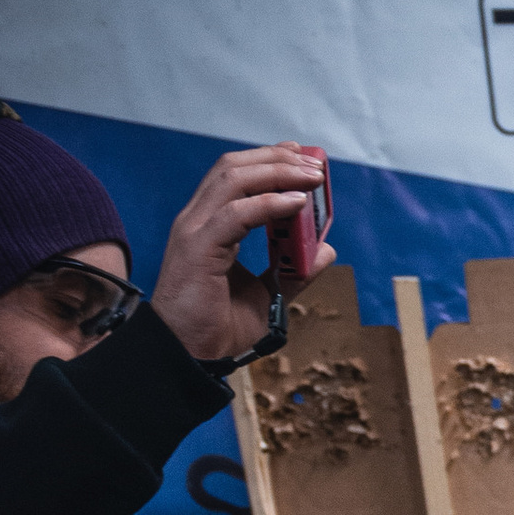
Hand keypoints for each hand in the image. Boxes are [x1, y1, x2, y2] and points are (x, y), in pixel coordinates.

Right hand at [148, 144, 333, 366]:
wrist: (189, 357)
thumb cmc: (217, 328)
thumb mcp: (268, 295)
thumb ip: (294, 271)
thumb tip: (324, 250)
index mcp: (209, 225)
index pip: (237, 176)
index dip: (270, 160)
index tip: (303, 157)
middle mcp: (198, 220)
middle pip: (235, 168)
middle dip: (278, 159)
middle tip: (315, 163)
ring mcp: (194, 230)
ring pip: (234, 180)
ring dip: (277, 173)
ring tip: (311, 178)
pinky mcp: (197, 248)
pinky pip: (236, 214)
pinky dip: (269, 204)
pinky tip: (297, 204)